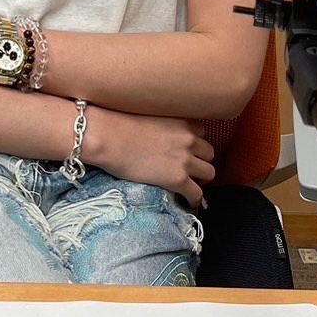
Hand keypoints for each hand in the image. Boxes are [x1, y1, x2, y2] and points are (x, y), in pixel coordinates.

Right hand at [79, 106, 215, 206]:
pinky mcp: (178, 179)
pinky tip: (188, 202)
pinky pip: (197, 193)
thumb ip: (161, 123)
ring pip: (209, 172)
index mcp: (182, 119)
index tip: (186, 148)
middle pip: (208, 152)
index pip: (201, 131)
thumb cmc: (117, 123)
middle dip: (199, 160)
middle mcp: (189, 138)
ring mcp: (185, 159)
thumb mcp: (147, 115)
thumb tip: (158, 134)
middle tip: (188, 167)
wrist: (108, 137)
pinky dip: (194, 199)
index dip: (193, 142)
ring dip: (200, 178)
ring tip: (189, 183)